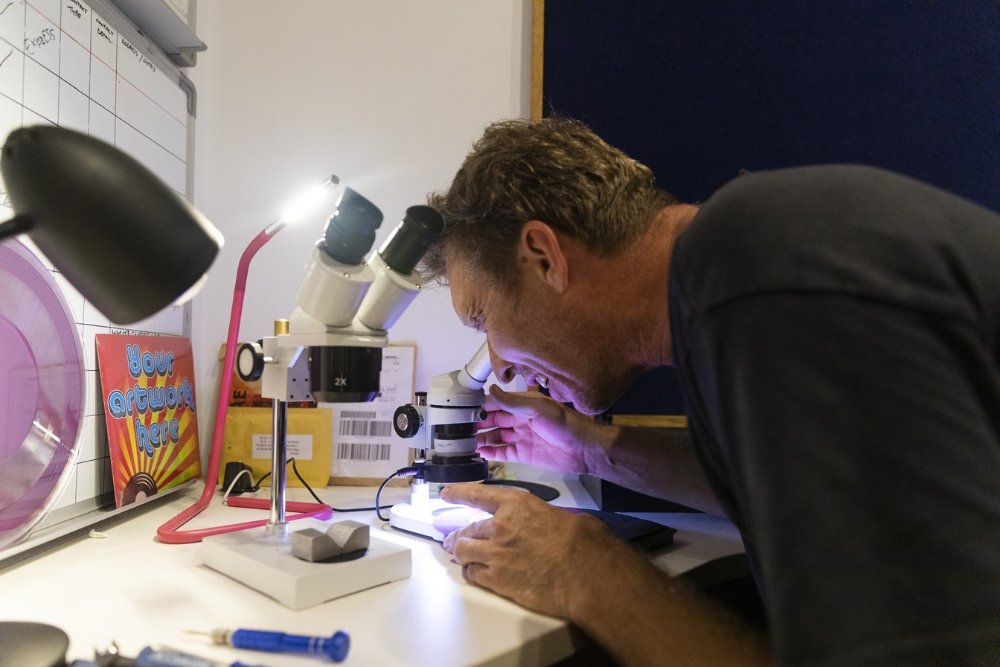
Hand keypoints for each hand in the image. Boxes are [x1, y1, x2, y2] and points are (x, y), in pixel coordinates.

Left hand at [439, 483, 629, 618]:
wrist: (586, 576)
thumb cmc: (583, 545)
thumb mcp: (566, 516)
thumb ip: (545, 516)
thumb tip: (548, 522)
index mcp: (517, 505)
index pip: (478, 495)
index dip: (460, 493)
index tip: (446, 493)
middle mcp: (500, 526)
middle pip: (468, 528)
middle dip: (458, 534)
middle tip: (454, 539)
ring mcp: (495, 554)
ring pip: (463, 551)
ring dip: (461, 553)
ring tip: (461, 556)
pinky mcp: (496, 580)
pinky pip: (472, 574)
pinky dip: (471, 573)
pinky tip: (475, 573)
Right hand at [476, 385, 608, 473]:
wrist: (584, 450)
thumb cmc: (567, 425)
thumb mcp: (539, 409)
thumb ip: (514, 402)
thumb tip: (492, 389)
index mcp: (524, 405)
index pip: (497, 402)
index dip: (481, 405)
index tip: (465, 407)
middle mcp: (520, 420)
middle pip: (493, 420)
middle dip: (477, 422)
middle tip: (460, 427)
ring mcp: (521, 437)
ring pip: (495, 436)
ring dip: (481, 438)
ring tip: (464, 441)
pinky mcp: (523, 454)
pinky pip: (502, 452)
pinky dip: (490, 452)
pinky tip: (479, 452)